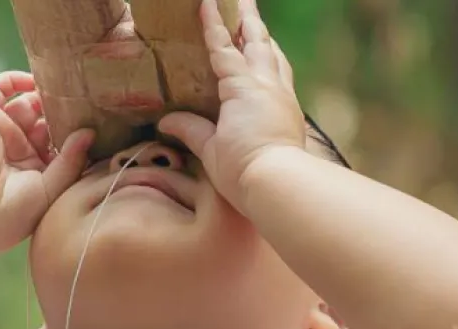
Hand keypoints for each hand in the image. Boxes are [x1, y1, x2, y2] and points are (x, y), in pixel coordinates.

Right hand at [0, 72, 94, 252]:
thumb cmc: (12, 212)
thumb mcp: (52, 190)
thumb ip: (72, 161)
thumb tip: (90, 133)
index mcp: (34, 174)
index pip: (59, 148)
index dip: (77, 137)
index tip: (101, 125)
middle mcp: (18, 151)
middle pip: (44, 123)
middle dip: (63, 113)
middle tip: (85, 101)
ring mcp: (1, 132)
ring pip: (26, 105)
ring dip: (44, 97)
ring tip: (66, 89)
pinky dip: (14, 79)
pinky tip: (35, 79)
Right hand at [157, 0, 305, 204]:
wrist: (279, 182)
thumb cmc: (241, 165)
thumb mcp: (210, 148)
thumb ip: (190, 129)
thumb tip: (166, 121)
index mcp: (240, 85)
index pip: (223, 48)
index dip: (213, 24)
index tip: (207, 1)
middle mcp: (265, 82)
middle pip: (258, 41)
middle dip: (249, 17)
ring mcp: (282, 94)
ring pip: (275, 55)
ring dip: (265, 38)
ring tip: (258, 27)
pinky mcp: (291, 110)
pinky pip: (283, 75)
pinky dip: (275, 62)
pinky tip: (272, 64)